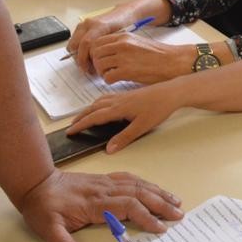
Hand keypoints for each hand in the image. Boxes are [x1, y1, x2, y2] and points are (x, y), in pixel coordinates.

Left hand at [17, 169, 182, 241]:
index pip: (128, 207)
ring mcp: (106, 182)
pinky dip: (146, 184)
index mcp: (95, 203)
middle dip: (161, 204)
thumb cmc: (43, 206)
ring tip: (176, 201)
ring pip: (138, 184)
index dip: (146, 217)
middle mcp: (105, 190)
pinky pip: (131, 179)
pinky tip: (155, 189)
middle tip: (179, 215)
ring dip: (158, 192)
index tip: (161, 228)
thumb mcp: (47, 228)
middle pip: (140, 194)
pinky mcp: (105, 179)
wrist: (36, 183)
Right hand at [67, 84, 181, 153]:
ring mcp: (123, 96)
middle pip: (93, 108)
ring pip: (99, 102)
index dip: (81, 124)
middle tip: (71, 126)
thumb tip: (108, 149)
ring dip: (88, 109)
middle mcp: (117, 101)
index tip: (70, 131)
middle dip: (81, 117)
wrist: (171, 92)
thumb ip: (124, 138)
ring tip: (83, 116)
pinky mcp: (128, 95)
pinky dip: (99, 103)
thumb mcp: (141, 126)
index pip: (94, 117)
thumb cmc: (158, 109)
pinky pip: (107, 98)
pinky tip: (103, 106)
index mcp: (118, 109)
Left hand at [80, 32, 192, 83]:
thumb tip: (107, 53)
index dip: (95, 53)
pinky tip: (117, 80)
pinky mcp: (127, 71)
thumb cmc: (159, 55)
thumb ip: (121, 45)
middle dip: (95, 63)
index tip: (99, 60)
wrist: (173, 62)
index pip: (97, 42)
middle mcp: (121, 45)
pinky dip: (109, 81)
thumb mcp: (137, 43)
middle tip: (102, 70)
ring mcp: (124, 57)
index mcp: (123, 37)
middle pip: (95, 53)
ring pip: (99, 65)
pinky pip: (107, 77)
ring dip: (102, 72)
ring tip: (110, 75)